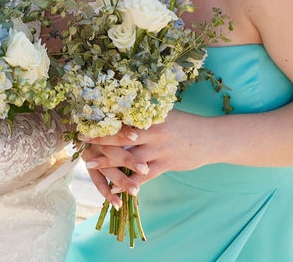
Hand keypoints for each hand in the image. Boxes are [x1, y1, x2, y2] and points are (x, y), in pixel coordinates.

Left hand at [81, 110, 211, 205]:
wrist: (211, 138)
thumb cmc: (183, 124)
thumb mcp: (163, 113)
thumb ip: (143, 113)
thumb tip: (119, 105)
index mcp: (151, 117)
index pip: (123, 118)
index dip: (103, 121)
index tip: (85, 121)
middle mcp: (154, 133)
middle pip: (122, 138)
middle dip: (100, 140)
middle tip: (81, 142)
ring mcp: (160, 151)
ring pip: (130, 158)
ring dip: (109, 162)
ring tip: (91, 164)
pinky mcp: (166, 165)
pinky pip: (145, 176)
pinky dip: (130, 181)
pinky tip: (117, 187)